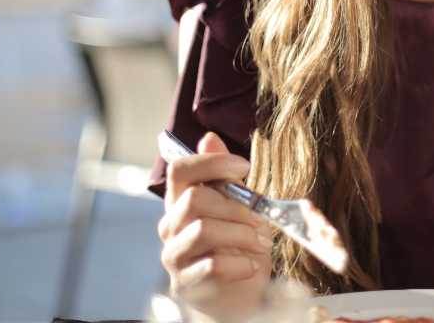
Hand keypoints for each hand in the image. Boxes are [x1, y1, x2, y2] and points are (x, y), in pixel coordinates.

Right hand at [158, 132, 272, 318]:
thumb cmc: (238, 246)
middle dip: (237, 206)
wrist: (236, 296)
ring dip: (241, 234)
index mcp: (181, 201)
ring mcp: (174, 255)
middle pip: (194, 199)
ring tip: (261, 242)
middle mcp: (171, 225)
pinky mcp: (184, 283)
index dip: (211, 163)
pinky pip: (210, 265)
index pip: (180, 169)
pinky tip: (252, 265)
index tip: (244, 167)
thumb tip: (209, 138)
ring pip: (202, 230)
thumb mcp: (239, 206)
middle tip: (262, 219)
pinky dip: (239, 263)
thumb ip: (224, 176)